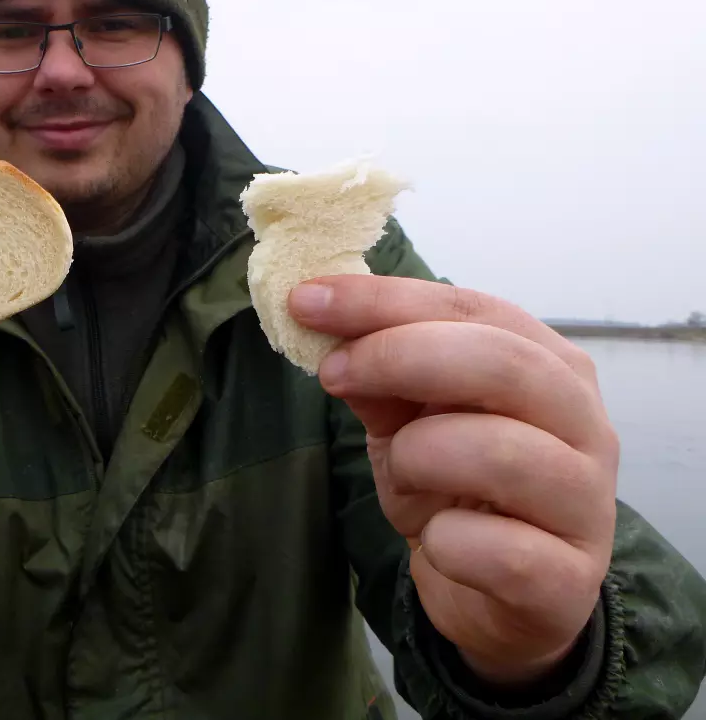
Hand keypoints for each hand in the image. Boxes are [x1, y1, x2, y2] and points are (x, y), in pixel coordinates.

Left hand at [289, 275, 618, 686]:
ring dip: (418, 456)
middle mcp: (586, 425)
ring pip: (500, 453)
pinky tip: (437, 539)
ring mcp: (587, 505)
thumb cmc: (452, 488)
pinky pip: (498, 550)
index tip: (308, 300)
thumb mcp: (406, 420)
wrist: (490, 595)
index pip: (472, 309)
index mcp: (550, 367)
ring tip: (401, 473)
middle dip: (400, 357)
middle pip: (502, 363)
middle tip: (332, 372)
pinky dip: (446, 541)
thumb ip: (377, 373)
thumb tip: (323, 323)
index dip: (386, 301)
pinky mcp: (569, 580)